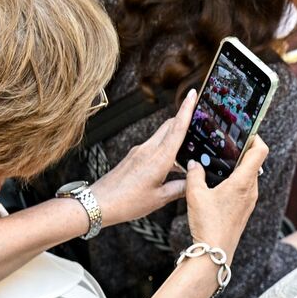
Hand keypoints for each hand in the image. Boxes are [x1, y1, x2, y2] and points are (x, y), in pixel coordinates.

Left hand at [89, 90, 195, 226]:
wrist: (99, 203)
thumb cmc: (127, 202)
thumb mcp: (160, 199)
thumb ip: (180, 188)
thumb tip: (194, 181)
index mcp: (158, 159)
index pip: (177, 128)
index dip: (186, 110)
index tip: (192, 94)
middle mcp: (148, 150)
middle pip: (169, 126)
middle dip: (183, 118)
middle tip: (198, 116)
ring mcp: (139, 152)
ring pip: (162, 136)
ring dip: (176, 135)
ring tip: (190, 145)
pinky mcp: (134, 157)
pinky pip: (155, 147)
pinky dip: (167, 148)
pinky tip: (174, 162)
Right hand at [183, 134, 267, 261]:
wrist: (216, 251)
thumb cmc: (208, 224)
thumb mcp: (195, 194)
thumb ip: (194, 174)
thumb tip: (194, 163)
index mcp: (244, 182)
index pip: (260, 151)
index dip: (256, 137)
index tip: (245, 130)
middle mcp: (252, 190)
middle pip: (255, 161)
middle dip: (244, 149)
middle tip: (227, 140)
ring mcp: (250, 200)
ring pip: (250, 174)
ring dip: (239, 164)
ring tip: (221, 157)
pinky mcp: (245, 208)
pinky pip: (245, 186)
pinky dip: (236, 177)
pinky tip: (220, 178)